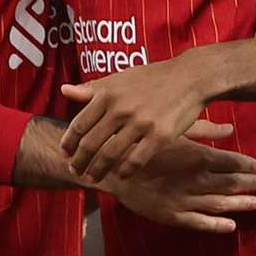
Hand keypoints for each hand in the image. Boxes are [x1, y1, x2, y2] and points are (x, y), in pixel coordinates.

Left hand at [57, 52, 226, 183]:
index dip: (68, 143)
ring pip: (110, 155)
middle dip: (79, 162)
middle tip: (75, 171)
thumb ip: (92, 89)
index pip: (78, 125)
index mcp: (107, 95)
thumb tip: (64, 90)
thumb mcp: (119, 78)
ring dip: (97, 171)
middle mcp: (120, 109)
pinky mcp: (160, 135)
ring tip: (92, 178)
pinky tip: (120, 175)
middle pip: (90, 144)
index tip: (65, 153)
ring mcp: (140, 123)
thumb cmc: (153, 77)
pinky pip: (136, 160)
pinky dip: (124, 171)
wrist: (191, 77)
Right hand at [102, 118, 255, 233]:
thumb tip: (230, 129)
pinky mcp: (173, 215)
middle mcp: (198, 180)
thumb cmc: (142, 143)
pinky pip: (201, 223)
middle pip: (233, 183)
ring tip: (254, 203)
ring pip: (222, 204)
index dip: (249, 165)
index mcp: (200, 156)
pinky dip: (218, 226)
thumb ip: (205, 130)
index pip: (234, 162)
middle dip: (251, 183)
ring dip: (240, 204)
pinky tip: (230, 226)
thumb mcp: (174, 129)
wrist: (110, 166)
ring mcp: (186, 199)